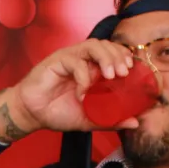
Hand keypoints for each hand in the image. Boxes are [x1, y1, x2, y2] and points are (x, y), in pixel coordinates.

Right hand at [0, 39, 140, 141]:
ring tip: (110, 76)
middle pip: (105, 45)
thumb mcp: (90, 119)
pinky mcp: (56, 61)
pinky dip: (83, 77)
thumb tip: (135, 122)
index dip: (124, 56)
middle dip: (118, 56)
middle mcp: (82, 59)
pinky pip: (75, 62)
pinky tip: (82, 94)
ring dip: (105, 58)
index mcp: (92, 68)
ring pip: (92, 45)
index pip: (113, 52)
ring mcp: (69, 58)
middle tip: (124, 73)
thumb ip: (111, 119)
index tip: (131, 69)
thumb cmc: (59, 112)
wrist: (33, 115)